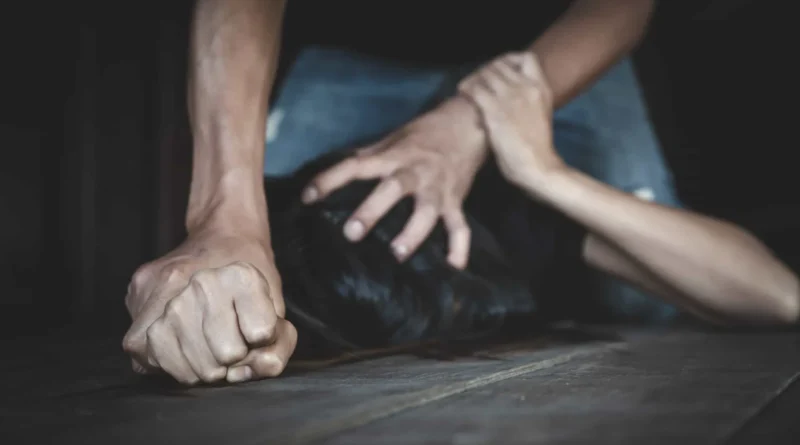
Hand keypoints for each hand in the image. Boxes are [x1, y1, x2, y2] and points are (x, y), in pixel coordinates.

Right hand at [122, 228, 296, 384]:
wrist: (221, 236)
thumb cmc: (246, 280)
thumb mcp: (277, 306)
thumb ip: (279, 344)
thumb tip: (259, 368)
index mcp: (241, 279)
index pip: (260, 336)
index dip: (260, 342)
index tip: (255, 330)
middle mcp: (199, 280)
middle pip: (220, 356)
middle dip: (227, 362)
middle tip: (227, 343)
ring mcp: (163, 287)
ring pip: (179, 361)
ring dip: (193, 366)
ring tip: (202, 347)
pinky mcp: (137, 294)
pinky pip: (142, 351)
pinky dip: (162, 359)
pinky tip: (177, 345)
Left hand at [301, 97, 487, 268]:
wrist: (469, 125)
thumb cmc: (424, 134)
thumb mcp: (392, 139)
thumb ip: (368, 157)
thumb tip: (335, 169)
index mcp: (393, 157)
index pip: (356, 166)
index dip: (330, 180)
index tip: (308, 197)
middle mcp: (415, 172)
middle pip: (393, 189)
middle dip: (372, 211)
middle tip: (351, 233)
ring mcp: (437, 189)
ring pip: (426, 212)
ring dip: (413, 233)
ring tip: (397, 254)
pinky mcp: (456, 201)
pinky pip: (460, 226)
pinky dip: (459, 247)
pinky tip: (453, 267)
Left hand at [458, 51, 565, 193]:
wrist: (538, 166)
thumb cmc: (537, 148)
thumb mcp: (540, 115)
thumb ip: (528, 100)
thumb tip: (509, 94)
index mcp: (541, 88)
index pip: (526, 57)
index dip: (509, 60)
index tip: (500, 71)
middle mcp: (526, 87)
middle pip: (500, 64)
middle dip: (484, 70)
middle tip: (476, 81)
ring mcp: (511, 97)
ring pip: (485, 73)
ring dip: (473, 78)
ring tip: (466, 87)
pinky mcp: (495, 111)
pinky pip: (475, 89)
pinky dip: (466, 88)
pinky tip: (462, 93)